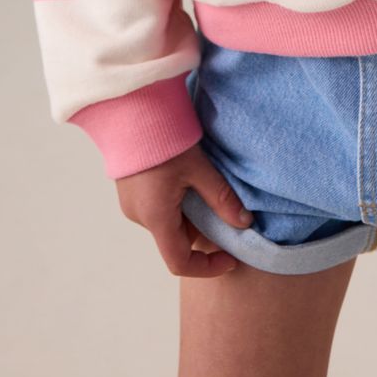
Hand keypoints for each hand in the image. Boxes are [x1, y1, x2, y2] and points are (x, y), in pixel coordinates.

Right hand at [115, 140, 254, 277]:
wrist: (131, 108)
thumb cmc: (164, 137)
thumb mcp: (198, 167)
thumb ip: (221, 198)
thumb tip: (244, 223)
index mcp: (155, 216)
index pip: (179, 262)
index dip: (207, 267)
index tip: (230, 258)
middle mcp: (139, 216)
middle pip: (176, 241)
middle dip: (203, 233)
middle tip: (225, 212)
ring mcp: (132, 204)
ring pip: (168, 224)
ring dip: (190, 216)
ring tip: (206, 188)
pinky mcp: (131, 191)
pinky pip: (158, 210)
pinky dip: (178, 205)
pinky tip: (188, 180)